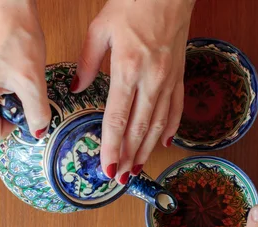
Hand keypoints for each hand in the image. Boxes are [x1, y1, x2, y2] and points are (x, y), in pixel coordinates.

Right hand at [0, 0, 50, 142]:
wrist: (8, 8)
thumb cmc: (17, 37)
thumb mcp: (32, 81)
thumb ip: (37, 112)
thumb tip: (39, 132)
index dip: (12, 126)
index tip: (23, 107)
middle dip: (3, 118)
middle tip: (17, 95)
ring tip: (10, 87)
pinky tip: (3, 82)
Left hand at [72, 0, 194, 182]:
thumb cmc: (134, 4)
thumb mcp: (100, 29)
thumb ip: (87, 63)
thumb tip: (77, 87)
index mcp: (128, 69)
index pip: (118, 119)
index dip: (112, 147)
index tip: (107, 167)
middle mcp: (151, 80)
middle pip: (139, 129)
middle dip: (129, 157)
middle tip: (121, 179)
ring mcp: (169, 80)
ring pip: (158, 124)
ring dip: (147, 150)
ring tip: (138, 169)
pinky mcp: (180, 75)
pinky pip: (177, 108)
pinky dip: (171, 128)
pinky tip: (164, 143)